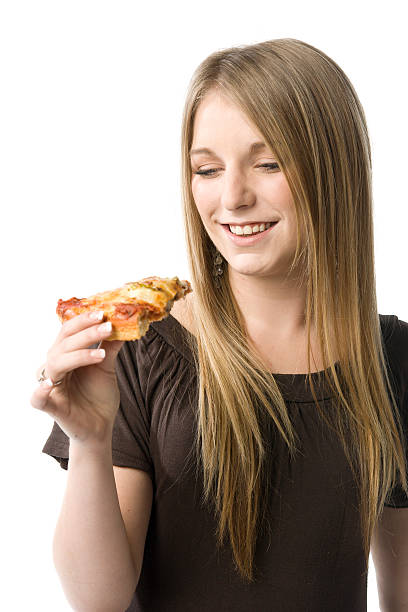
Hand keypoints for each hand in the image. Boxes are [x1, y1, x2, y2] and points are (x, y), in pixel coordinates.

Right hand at [31, 311, 124, 445]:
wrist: (100, 427)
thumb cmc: (98, 396)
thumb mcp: (106, 368)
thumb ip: (109, 347)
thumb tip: (123, 324)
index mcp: (66, 354)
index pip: (69, 331)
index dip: (84, 321)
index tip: (103, 313)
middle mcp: (55, 366)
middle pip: (64, 343)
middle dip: (86, 333)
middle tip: (107, 326)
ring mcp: (52, 386)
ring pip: (56, 364)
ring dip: (78, 356)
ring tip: (101, 355)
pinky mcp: (51, 407)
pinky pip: (38, 398)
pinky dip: (39, 391)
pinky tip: (48, 384)